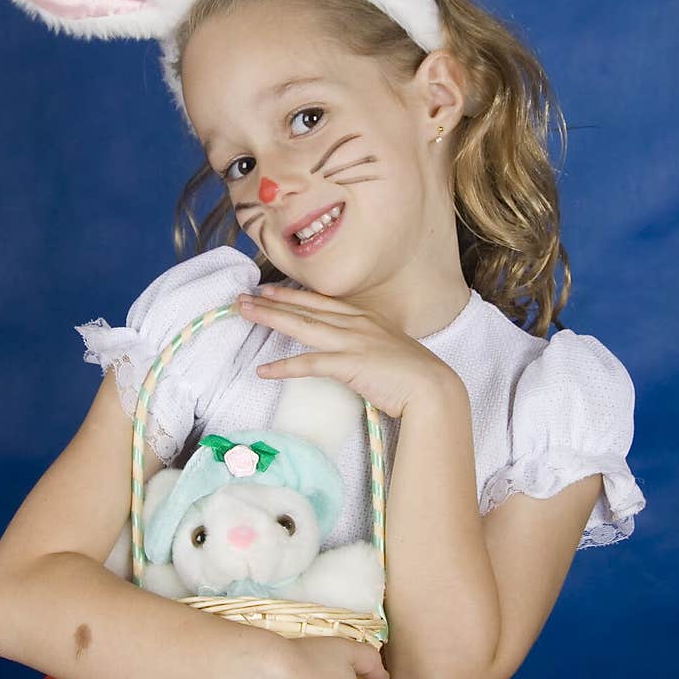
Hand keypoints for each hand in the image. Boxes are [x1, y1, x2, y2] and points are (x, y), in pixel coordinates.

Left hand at [237, 286, 459, 418]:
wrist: (434, 389)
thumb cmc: (416, 375)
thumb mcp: (390, 348)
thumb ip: (370, 344)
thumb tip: (355, 351)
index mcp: (366, 318)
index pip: (322, 302)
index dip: (293, 295)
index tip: (269, 289)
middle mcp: (356, 323)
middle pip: (306, 308)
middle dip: (272, 301)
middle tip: (244, 297)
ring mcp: (352, 342)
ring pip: (302, 325)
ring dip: (271, 318)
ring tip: (244, 313)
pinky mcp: (349, 364)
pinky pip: (309, 364)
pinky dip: (284, 367)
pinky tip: (263, 370)